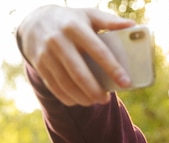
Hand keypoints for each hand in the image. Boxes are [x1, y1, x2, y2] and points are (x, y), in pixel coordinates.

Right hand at [17, 5, 135, 105]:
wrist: (35, 22)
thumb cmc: (71, 21)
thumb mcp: (89, 15)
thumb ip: (110, 21)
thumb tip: (133, 26)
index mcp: (75, 27)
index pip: (98, 51)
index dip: (113, 68)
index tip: (126, 83)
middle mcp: (58, 40)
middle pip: (79, 72)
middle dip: (94, 90)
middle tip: (106, 100)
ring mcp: (46, 54)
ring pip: (65, 83)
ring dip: (82, 97)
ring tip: (95, 101)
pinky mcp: (39, 65)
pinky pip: (54, 87)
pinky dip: (68, 98)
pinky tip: (80, 101)